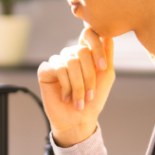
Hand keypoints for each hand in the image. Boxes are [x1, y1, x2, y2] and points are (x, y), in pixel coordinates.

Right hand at [37, 26, 115, 146]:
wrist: (78, 120)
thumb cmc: (93, 99)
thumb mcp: (106, 75)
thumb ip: (107, 54)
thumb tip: (109, 34)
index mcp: (85, 53)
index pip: (89, 34)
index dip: (97, 48)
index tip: (103, 67)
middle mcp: (70, 54)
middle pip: (82, 51)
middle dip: (89, 75)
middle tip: (90, 94)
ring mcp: (57, 61)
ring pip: (71, 63)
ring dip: (78, 85)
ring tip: (78, 100)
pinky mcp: (45, 70)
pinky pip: (59, 69)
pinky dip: (66, 86)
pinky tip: (65, 97)